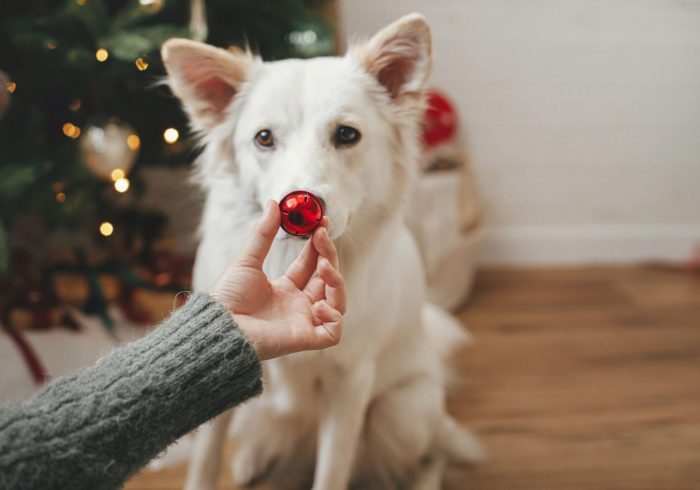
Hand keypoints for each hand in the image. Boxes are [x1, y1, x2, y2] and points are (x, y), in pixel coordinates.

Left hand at [210, 200, 345, 359]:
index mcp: (285, 289)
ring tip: (323, 266)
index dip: (320, 245)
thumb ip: (263, 233)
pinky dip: (333, 316)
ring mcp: (303, 322)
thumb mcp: (247, 259)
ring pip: (337, 302)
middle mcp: (297, 305)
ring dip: (337, 282)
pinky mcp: (305, 339)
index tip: (321, 224)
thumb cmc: (228, 296)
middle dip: (329, 256)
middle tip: (321, 236)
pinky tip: (318, 304)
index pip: (312, 265)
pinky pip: (333, 332)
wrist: (219, 324)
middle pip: (328, 280)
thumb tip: (274, 203)